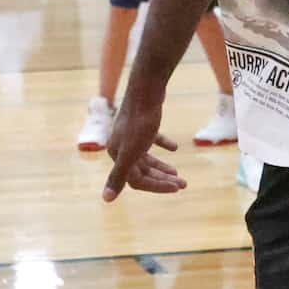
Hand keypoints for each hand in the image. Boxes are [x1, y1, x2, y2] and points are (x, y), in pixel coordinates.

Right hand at [101, 79, 184, 201]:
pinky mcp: (141, 123)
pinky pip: (151, 139)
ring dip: (162, 166)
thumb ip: (119, 176)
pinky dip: (163, 145)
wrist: (146, 89)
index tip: (176, 187)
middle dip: (162, 179)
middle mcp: (120, 146)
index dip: (156, 186)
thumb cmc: (139, 122)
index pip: (136, 181)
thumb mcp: (131, 153)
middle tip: (183, 184)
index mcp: (116, 155)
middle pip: (142, 170)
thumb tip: (106, 200)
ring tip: (178, 173)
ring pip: (147, 157)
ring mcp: (131, 135)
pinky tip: (174, 148)